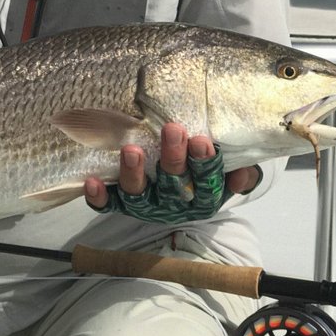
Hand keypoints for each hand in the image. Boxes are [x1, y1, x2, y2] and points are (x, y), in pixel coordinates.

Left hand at [83, 122, 259, 223]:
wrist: (189, 193)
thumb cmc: (209, 171)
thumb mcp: (233, 170)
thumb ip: (241, 170)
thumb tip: (242, 175)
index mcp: (204, 197)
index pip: (207, 182)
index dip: (205, 163)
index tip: (202, 140)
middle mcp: (175, 204)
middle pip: (173, 184)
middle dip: (173, 158)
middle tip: (173, 130)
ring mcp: (148, 205)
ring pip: (139, 195)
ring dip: (134, 174)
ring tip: (132, 150)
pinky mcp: (125, 204)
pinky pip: (110, 204)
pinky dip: (101, 197)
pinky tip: (93, 181)